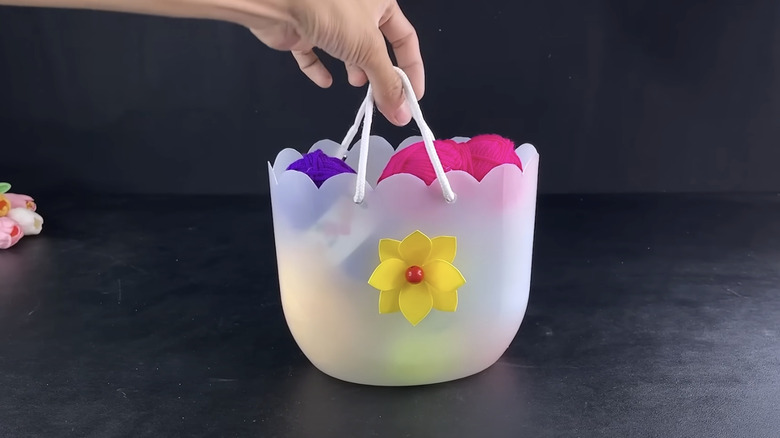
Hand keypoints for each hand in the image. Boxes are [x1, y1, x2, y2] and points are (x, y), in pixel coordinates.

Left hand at [248, 0, 423, 125]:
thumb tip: (403, 115)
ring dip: (353, 68)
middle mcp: (357, 6)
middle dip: (378, 72)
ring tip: (354, 82)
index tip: (412, 97)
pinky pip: (315, 51)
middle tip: (380, 97)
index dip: (411, 69)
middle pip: (376, 46)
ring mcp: (327, 16)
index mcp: (380, 0)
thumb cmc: (332, 13)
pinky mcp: (302, 28)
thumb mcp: (369, 49)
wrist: (277, 0)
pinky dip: (320, 67)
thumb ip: (388, 84)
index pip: (405, 38)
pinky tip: (324, 81)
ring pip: (347, 47)